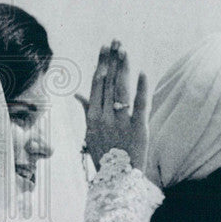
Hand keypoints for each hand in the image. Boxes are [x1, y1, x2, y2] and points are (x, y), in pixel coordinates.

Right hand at [75, 40, 148, 171]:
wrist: (117, 180)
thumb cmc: (104, 155)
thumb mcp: (90, 133)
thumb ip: (87, 111)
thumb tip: (78, 94)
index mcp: (92, 117)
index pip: (96, 84)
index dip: (101, 64)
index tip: (104, 48)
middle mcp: (104, 117)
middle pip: (107, 82)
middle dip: (112, 60)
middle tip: (115, 41)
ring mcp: (121, 123)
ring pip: (121, 89)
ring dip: (123, 68)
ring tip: (124, 50)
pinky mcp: (139, 129)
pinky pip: (140, 105)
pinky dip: (141, 88)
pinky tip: (142, 73)